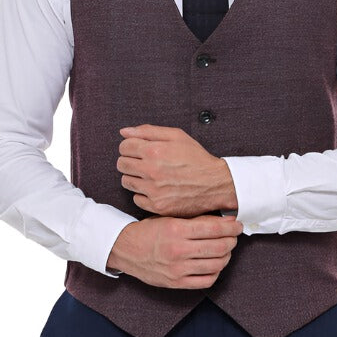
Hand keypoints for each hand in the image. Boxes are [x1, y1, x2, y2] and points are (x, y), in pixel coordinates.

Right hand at [106, 214, 242, 288]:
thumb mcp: (170, 218)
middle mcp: (178, 250)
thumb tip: (224, 221)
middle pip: (219, 246)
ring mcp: (178, 269)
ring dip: (227, 256)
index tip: (237, 225)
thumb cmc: (149, 231)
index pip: (214, 228)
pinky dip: (216, 272)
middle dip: (232, 240)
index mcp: (177, 230)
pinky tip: (215, 264)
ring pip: (216, 264)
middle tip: (234, 236)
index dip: (231, 227)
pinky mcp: (176, 283)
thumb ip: (196, 220)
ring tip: (226, 249)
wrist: (126, 249)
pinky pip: (206, 281)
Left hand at [117, 124, 237, 216]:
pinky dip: (143, 194)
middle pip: (121, 164)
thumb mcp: (177, 136)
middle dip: (130, 160)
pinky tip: (155, 189)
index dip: (130, 146)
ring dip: (135, 177)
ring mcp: (153, 190)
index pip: (124, 147)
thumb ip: (148, 131)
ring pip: (126, 182)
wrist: (215, 184)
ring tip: (150, 175)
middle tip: (144, 162)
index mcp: (154, 151)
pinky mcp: (157, 206)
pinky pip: (136, 199)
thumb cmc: (196, 158)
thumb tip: (124, 131)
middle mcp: (151, 171)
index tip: (138, 150)